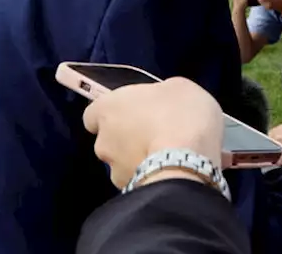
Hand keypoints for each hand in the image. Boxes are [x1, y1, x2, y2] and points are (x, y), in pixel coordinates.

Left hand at [83, 78, 222, 188]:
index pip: (95, 113)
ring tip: (171, 158)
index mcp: (107, 107)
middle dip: (130, 139)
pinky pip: (141, 181)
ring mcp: (114, 172)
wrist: (187, 166)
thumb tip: (160, 101)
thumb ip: (160, 94)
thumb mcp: (180, 88)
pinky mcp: (130, 193)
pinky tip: (175, 173)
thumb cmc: (180, 116)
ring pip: (125, 163)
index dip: (115, 113)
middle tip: (160, 135)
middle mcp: (102, 141)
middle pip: (111, 139)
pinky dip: (153, 177)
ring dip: (141, 160)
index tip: (137, 113)